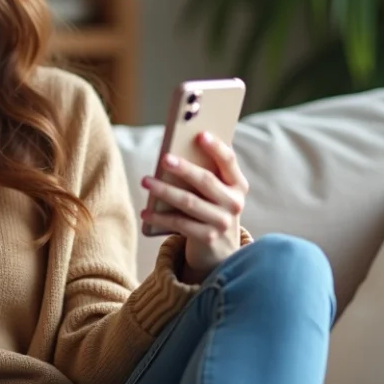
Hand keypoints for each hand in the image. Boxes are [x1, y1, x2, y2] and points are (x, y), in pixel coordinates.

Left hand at [139, 131, 248, 281]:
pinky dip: (160, 217)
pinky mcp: (207, 238)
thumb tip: (175, 150)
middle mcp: (234, 203)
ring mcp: (222, 222)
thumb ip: (205, 172)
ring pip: (189, 202)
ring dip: (164, 190)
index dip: (215, 147)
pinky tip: (145, 212)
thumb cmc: (211, 207)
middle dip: (184, 168)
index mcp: (238, 184)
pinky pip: (179, 224)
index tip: (200, 134)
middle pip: (206, 181)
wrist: (220, 249)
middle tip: (164, 158)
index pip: (229, 160)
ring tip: (145, 181)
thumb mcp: (216, 190)